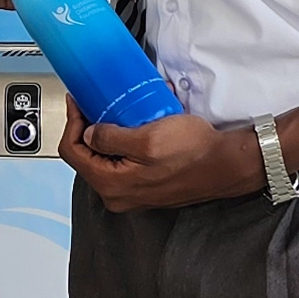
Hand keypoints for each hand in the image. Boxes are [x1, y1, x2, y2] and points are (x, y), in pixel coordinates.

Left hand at [59, 97, 260, 211]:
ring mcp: (132, 192)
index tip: (78, 102)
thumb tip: (89, 133)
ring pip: (106, 158)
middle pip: (87, 157)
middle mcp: (118, 195)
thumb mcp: (147, 138)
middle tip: (98, 102)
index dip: (72, 122)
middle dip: (90, 126)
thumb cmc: (194, 154)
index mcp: (112, 185)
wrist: (226, 165)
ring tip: (123, 111)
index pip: (72, 152)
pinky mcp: (145, 186)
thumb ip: (110, 137)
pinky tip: (139, 124)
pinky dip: (126, 140)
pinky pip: (124, 161)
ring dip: (111, 131)